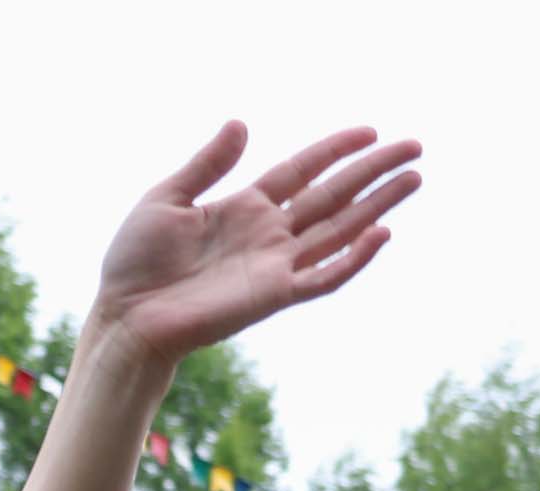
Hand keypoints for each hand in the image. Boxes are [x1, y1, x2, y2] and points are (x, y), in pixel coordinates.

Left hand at [91, 124, 421, 369]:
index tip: (369, 131)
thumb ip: (207, 164)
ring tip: (413, 179)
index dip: (335, 150)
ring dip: (377, 206)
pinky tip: (380, 235)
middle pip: (332, 195)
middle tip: (414, 148)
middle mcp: (267, 233)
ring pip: (339, 230)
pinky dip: (352, 259)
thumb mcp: (166, 199)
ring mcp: (274, 265)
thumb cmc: (135, 263)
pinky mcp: (272, 296)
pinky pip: (322, 277)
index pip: (301, 171)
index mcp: (243, 206)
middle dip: (373, 171)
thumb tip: (241, 123)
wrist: (126, 317)